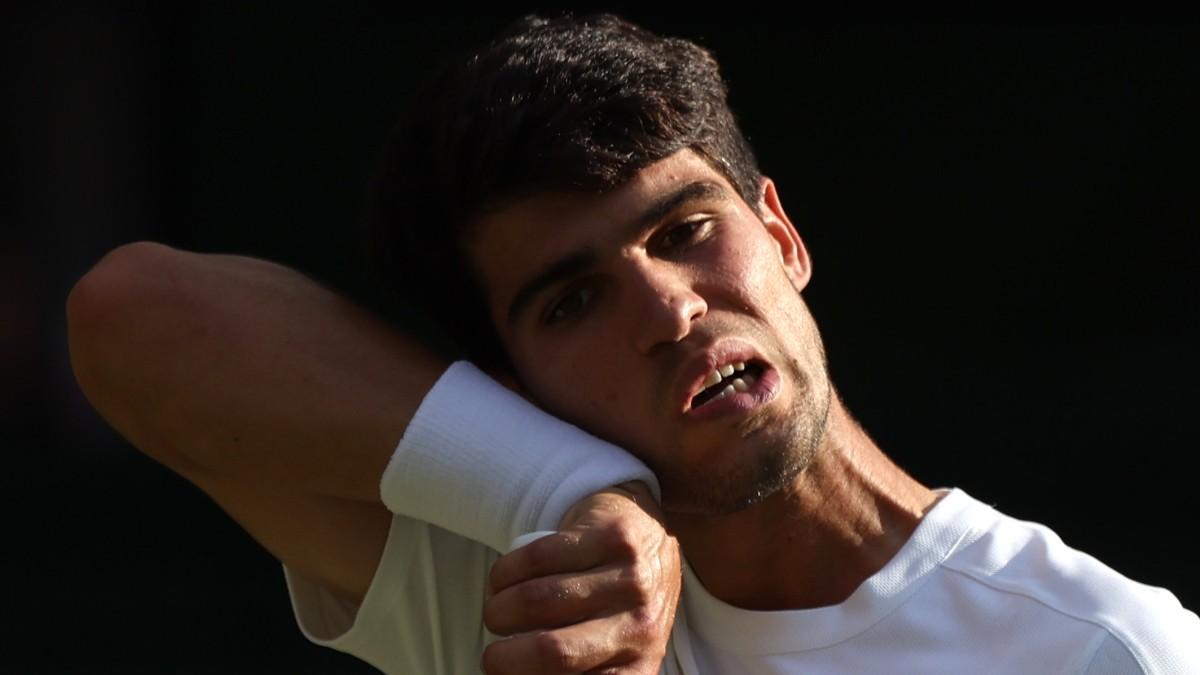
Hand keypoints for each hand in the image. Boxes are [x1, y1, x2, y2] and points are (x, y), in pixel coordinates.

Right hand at [481, 482, 681, 673]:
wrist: (647, 535)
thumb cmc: (616, 603)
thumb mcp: (611, 649)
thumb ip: (579, 669)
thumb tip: (517, 674)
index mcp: (638, 666)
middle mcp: (641, 626)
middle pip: (554, 653)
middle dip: (505, 659)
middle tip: (492, 656)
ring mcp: (631, 579)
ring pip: (537, 600)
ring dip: (499, 611)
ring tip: (496, 613)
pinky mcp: (612, 537)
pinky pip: (538, 557)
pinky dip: (505, 573)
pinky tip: (500, 581)